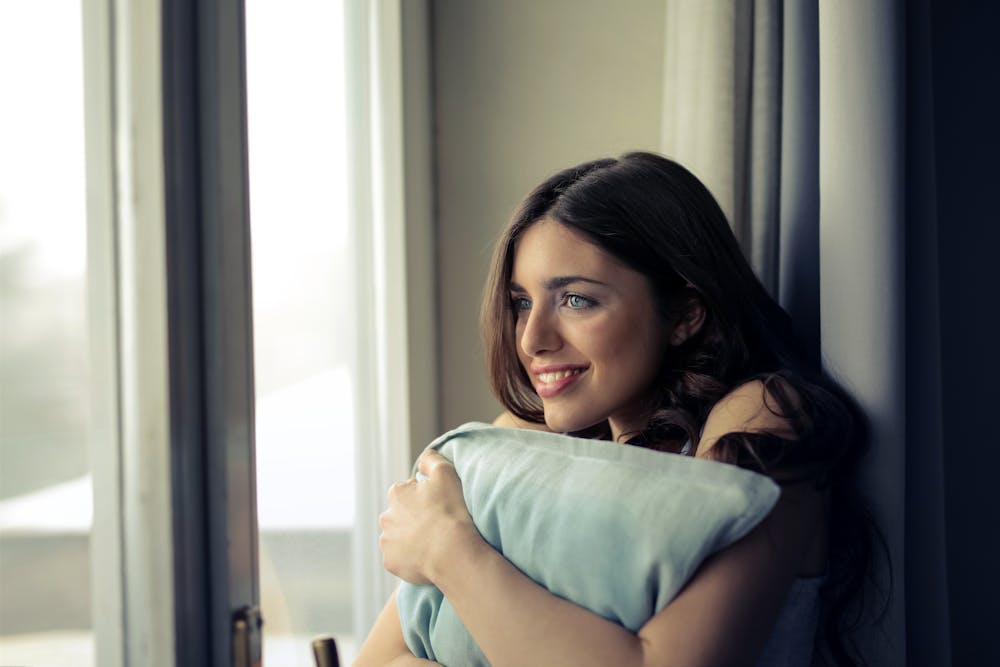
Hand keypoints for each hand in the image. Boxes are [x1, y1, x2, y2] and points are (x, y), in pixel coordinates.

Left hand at [378, 450, 481, 584]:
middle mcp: (386, 516)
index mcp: (396, 494)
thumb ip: (431, 459)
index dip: (425, 498)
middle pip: (401, 515)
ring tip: (433, 542)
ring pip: (398, 537)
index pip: (408, 492)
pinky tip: (426, 556)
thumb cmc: (450, 511)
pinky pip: (399, 558)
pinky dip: (410, 558)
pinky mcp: (391, 562)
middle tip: (437, 525)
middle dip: (414, 518)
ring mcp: (387, 541)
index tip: (439, 506)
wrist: (452, 552)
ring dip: (411, 538)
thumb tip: (424, 457)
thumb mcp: (446, 473)